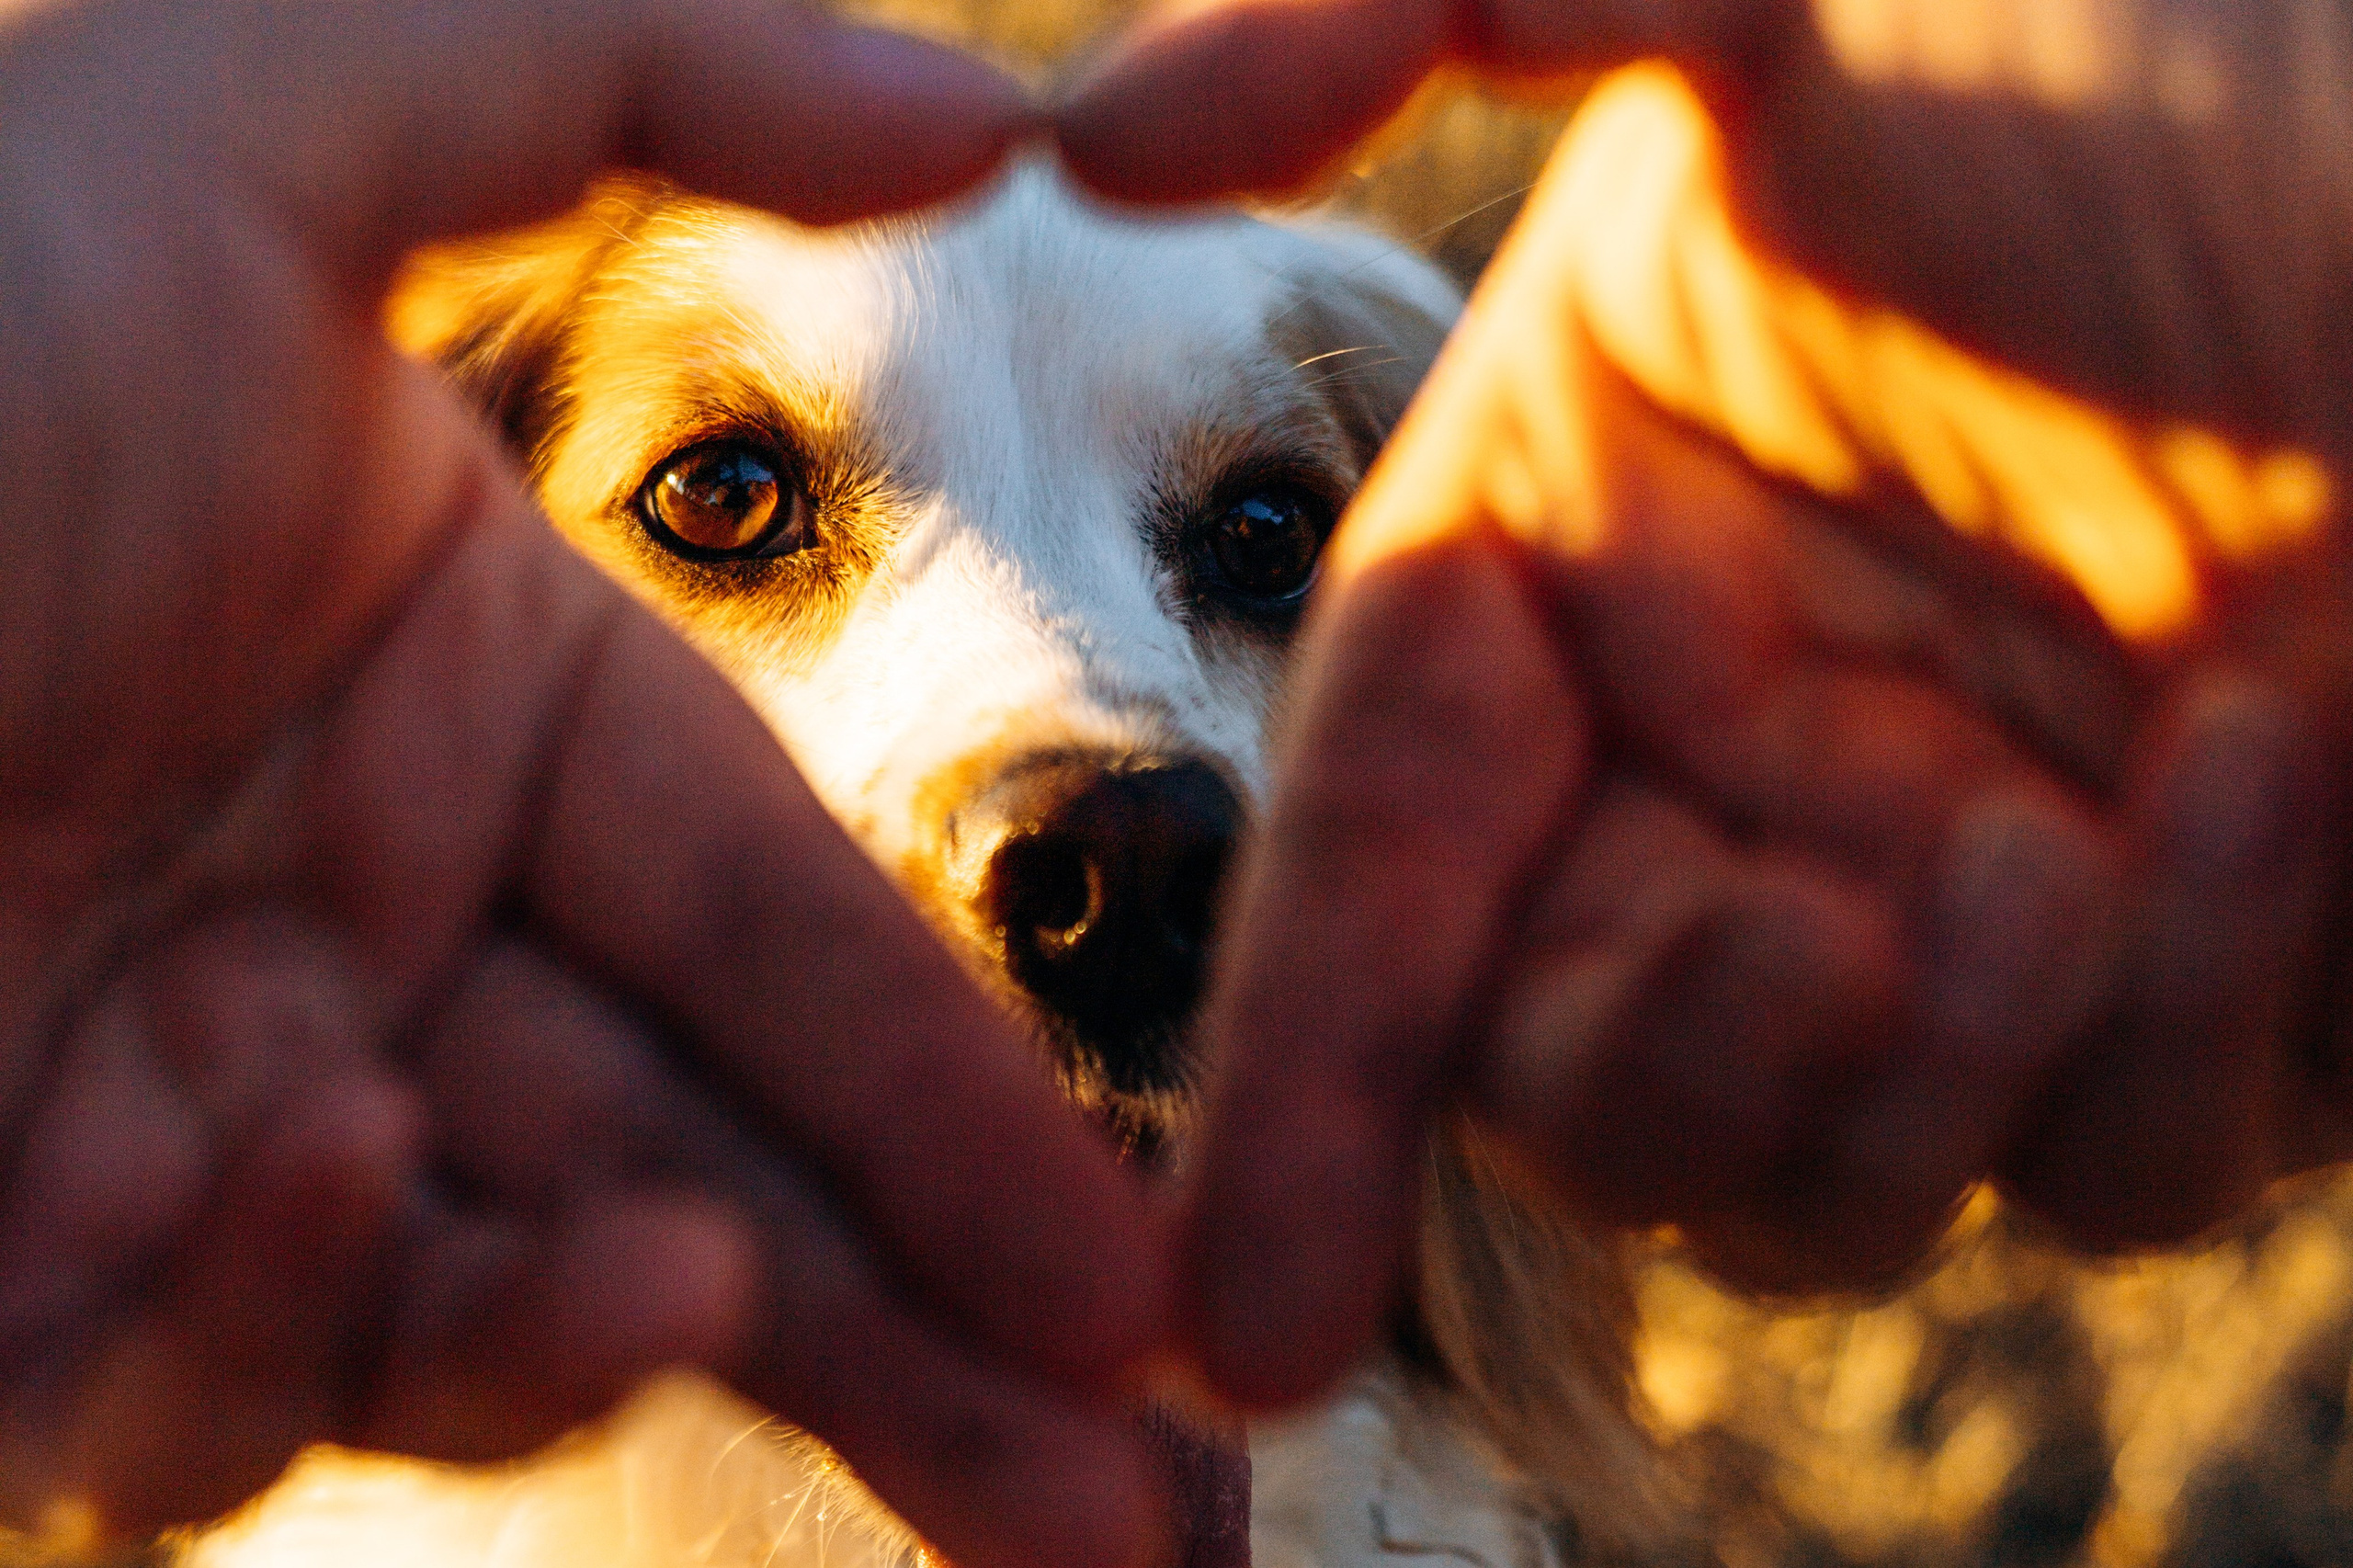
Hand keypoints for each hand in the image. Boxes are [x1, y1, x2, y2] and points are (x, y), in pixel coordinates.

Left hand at [0, 3, 1168, 1562]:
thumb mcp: (224, 132)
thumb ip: (634, 76)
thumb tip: (987, 110)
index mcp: (445, 696)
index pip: (771, 921)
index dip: (956, 1093)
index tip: (1114, 1255)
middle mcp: (335, 926)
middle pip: (691, 1161)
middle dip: (917, 1341)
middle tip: (1121, 1497)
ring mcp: (161, 1130)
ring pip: (480, 1314)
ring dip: (642, 1343)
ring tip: (759, 1336)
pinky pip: (190, 1391)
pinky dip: (273, 1325)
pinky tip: (301, 1191)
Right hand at [1056, 1, 2352, 1404]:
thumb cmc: (2146, 40)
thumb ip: (1395, 16)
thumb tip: (1086, 144)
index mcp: (1562, 580)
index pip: (1376, 884)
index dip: (1301, 1108)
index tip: (1244, 1323)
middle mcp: (1721, 768)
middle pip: (1577, 1099)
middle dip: (1661, 1082)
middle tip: (1799, 940)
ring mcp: (1943, 887)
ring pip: (1841, 1186)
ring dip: (1927, 1082)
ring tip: (2048, 841)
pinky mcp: (2183, 972)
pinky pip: (2118, 1153)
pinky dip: (2169, 1033)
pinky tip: (2253, 771)